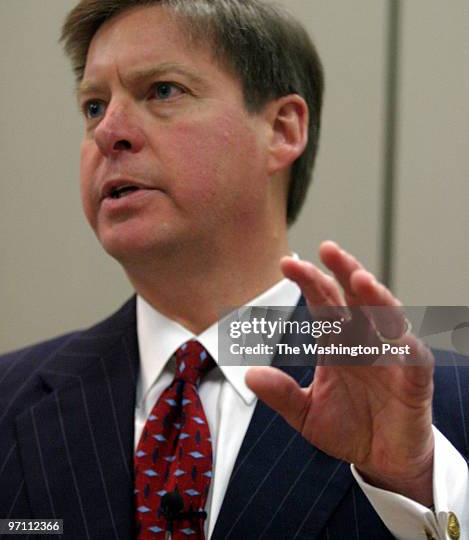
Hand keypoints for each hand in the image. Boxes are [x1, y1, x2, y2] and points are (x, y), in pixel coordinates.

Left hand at [246, 241, 434, 504]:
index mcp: (336, 342)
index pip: (322, 303)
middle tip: (328, 249)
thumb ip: (282, 394)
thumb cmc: (348, 428)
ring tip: (359, 279)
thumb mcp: (306, 414)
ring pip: (386, 315)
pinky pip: (413, 355)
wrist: (382, 460)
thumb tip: (249, 374)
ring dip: (374, 297)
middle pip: (355, 297)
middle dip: (343, 271)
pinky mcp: (414, 378)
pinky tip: (395, 332)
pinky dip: (405, 343)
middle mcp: (363, 340)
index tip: (286, 263)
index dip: (308, 281)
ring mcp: (390, 355)